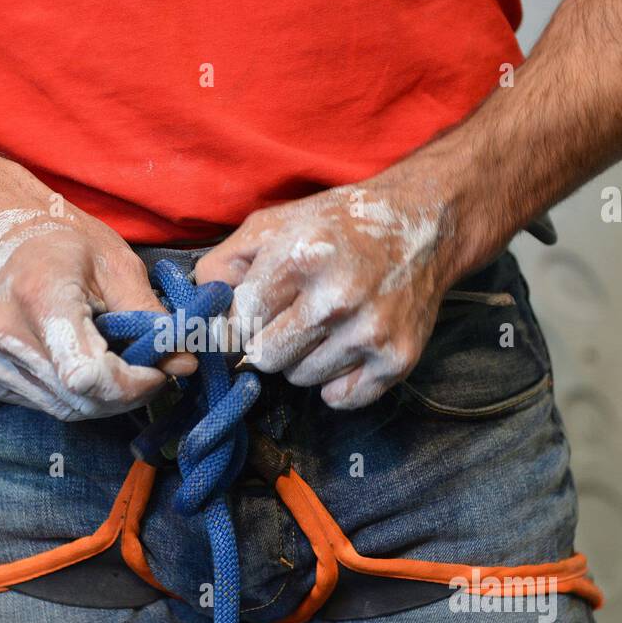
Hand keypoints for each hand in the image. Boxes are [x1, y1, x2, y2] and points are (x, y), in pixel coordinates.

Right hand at [0, 200, 194, 420]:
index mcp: (38, 297)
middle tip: (148, 366)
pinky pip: (47, 405)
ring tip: (116, 361)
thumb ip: (149, 316)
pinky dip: (76, 395)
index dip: (132, 384)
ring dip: (104, 397)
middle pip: (81, 399)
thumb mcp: (115, 263)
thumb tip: (184, 361)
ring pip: (67, 409)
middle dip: (127, 393)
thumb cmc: (60, 242)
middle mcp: (4, 335)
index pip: (88, 375)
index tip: (156, 367)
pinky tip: (82, 362)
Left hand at [195, 171, 463, 409]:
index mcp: (302, 258)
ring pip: (300, 380)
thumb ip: (224, 263)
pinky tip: (344, 347)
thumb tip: (198, 312)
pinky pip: (340, 399)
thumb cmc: (339, 225)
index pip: (240, 322)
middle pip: (265, 358)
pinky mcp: (397, 359)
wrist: (424, 226)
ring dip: (302, 360)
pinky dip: (335, 382)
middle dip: (268, 343)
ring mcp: (370, 332)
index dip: (237, 324)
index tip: (248, 318)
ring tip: (322, 326)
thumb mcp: (274, 224)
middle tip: (289, 319)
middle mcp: (337, 299)